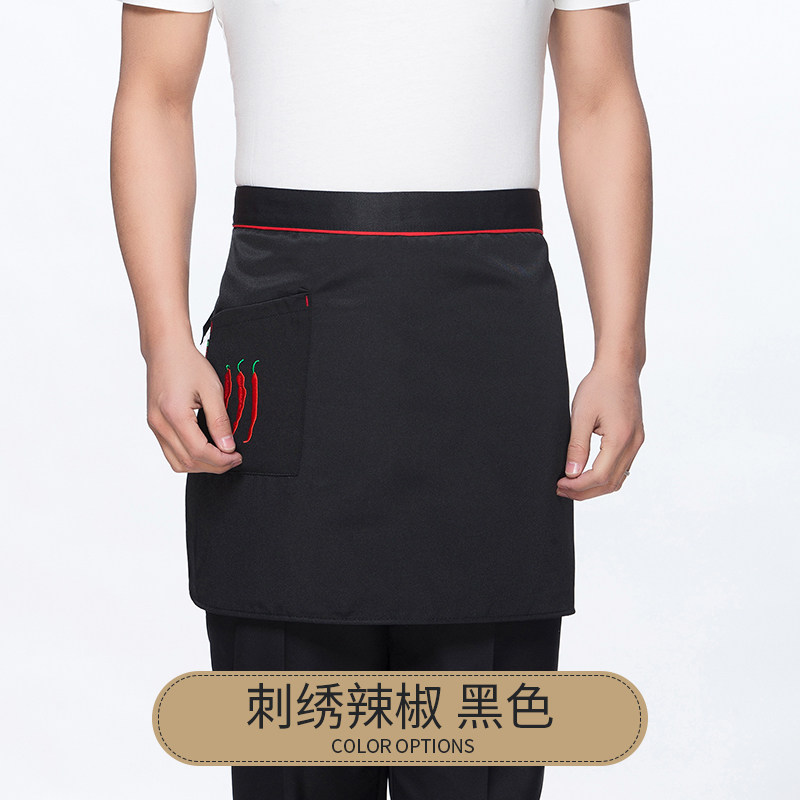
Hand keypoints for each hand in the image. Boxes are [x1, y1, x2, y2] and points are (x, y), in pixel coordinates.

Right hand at [145, 340, 242, 473]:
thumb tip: (228, 448)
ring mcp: (154, 426)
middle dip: (213, 466)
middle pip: (187, 461)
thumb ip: (220, 421)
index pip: (198, 451)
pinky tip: (205, 449)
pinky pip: (170, 452)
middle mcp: (159, 424)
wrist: (165, 350)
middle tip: (233, 459)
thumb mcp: (212, 389)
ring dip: (201, 465)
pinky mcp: (155, 424)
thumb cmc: (188, 364)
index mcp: (174, 414)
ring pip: (176, 462)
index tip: (237, 456)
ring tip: (221, 457)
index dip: (220, 460)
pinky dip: (189, 457)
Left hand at [556, 361, 643, 500]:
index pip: (600, 476)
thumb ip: (577, 446)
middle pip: (610, 483)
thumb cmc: (599, 386)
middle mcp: (633, 444)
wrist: (619, 368)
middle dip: (584, 492)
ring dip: (595, 487)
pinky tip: (587, 474)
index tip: (559, 484)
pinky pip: (622, 467)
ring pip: (618, 479)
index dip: (578, 485)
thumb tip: (572, 474)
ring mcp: (637, 442)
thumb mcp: (582, 415)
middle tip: (561, 489)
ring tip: (571, 485)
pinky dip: (605, 477)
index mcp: (621, 438)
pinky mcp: (635, 439)